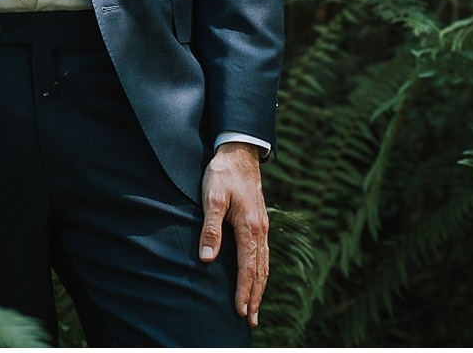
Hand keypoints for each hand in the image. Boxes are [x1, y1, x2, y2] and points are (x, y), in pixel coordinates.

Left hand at [199, 143, 269, 327]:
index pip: (248, 268)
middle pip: (260, 271)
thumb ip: (211, 228)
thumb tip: (207, 259)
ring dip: (260, 288)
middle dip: (255, 297)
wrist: (240, 151)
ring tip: (256, 308)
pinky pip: (264, 254)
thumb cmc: (223, 173)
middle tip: (251, 321)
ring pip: (264, 264)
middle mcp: (261, 230)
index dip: (244, 291)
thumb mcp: (211, 196)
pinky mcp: (260, 222)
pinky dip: (262, 272)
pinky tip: (258, 278)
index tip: (240, 311)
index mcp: (250, 227)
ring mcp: (263, 226)